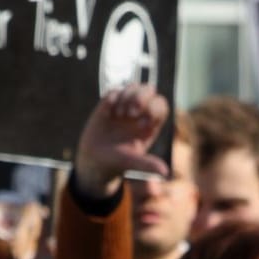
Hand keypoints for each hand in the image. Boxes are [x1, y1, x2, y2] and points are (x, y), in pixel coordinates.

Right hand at [74, 84, 169, 198]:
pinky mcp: (109, 103)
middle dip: (141, 97)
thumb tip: (165, 173)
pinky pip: (115, 90)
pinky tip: (107, 112)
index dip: (153, 109)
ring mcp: (125, 106)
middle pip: (150, 90)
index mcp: (150, 125)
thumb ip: (147, 164)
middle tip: (130, 113)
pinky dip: (113, 97)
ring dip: (127, 96)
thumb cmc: (116, 162)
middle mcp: (140, 113)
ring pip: (134, 86)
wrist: (94, 159)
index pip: (160, 105)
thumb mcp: (132, 163)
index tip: (140, 124)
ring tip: (118, 115)